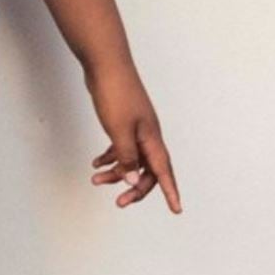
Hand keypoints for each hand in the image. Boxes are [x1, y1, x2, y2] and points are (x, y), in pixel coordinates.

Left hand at [88, 64, 180, 211]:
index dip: (171, 192)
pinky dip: (111, 158)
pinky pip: (122, 148)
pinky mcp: (124, 123)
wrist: (106, 65)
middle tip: (120, 202)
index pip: (164, 172)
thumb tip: (133, 181)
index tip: (176, 209)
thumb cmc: (115, 94)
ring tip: (97, 180)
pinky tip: (97, 163)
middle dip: (135, 188)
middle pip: (148, 171)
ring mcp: (136, 129)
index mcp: (151, 139)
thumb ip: (127, 158)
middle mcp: (148, 136)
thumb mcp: (119, 131)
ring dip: (117, 173)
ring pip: (132, 160)